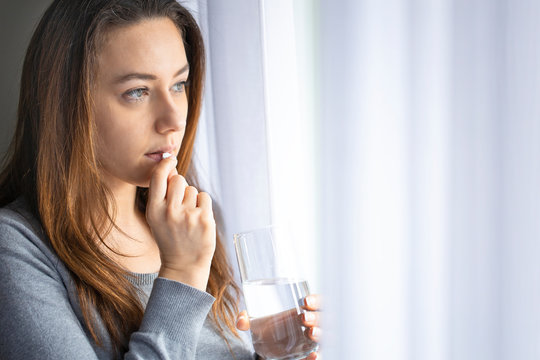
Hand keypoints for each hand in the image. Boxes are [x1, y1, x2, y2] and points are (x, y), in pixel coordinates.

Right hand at [146, 157, 215, 290]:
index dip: (165, 164)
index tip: (171, 159)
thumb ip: (161, 194)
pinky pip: (204, 197)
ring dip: (192, 198)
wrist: (183, 265)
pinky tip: (197, 218)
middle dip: (180, 185)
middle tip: (180, 202)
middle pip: (178, 179)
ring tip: (188, 217)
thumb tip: (170, 166)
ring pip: (192, 189)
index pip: (158, 177)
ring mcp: (188, 216)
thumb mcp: (157, 218)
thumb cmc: (170, 237)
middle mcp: (170, 212)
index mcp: (154, 210)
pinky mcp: (204, 220)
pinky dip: (202, 204)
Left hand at [236, 294, 321, 359]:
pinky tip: (314, 356)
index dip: (315, 300)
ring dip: (320, 334)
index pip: (318, 301)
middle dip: (316, 317)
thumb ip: (248, 319)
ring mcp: (313, 340)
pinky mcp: (310, 354)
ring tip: (310, 333)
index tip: (305, 301)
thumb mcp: (259, 320)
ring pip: (325, 336)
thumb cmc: (270, 326)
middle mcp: (313, 323)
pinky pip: (320, 355)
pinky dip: (318, 356)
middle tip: (304, 319)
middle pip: (323, 318)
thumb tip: (240, 322)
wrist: (270, 345)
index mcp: (305, 309)